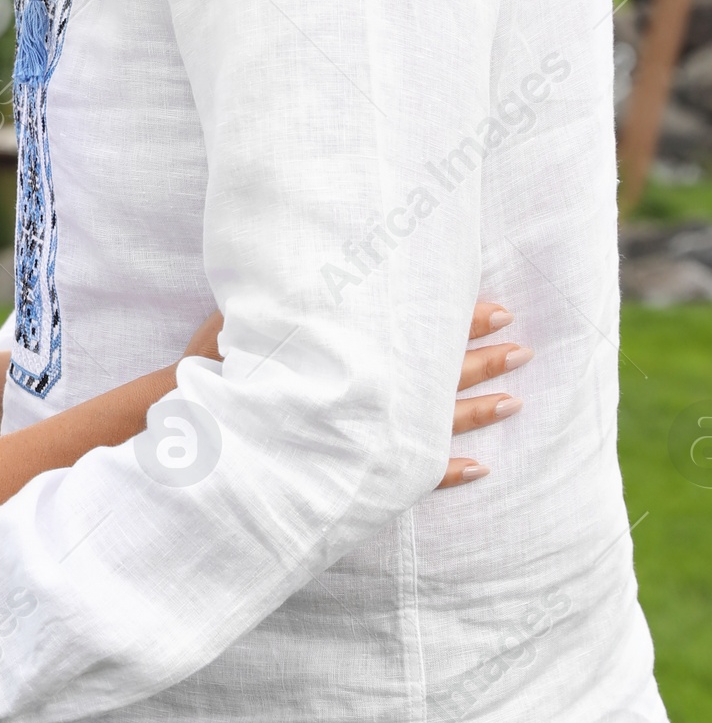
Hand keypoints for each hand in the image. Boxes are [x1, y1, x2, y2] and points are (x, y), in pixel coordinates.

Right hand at [181, 294, 528, 488]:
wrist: (201, 437)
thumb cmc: (219, 368)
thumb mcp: (250, 316)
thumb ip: (293, 296)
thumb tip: (317, 246)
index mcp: (350, 352)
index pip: (420, 333)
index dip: (461, 322)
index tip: (498, 310)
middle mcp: (365, 395)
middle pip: (439, 376)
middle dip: (484, 359)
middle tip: (522, 348)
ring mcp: (366, 439)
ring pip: (438, 425)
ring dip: (480, 411)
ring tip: (516, 401)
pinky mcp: (355, 472)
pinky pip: (415, 476)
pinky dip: (449, 471)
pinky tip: (480, 469)